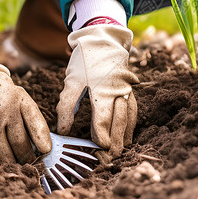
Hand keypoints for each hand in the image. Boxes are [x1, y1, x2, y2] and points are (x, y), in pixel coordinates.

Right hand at [0, 63, 51, 163]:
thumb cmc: (6, 97)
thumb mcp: (22, 99)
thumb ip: (33, 119)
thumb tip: (43, 146)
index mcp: (20, 102)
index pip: (35, 123)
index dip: (42, 140)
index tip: (46, 150)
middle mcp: (4, 113)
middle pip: (19, 143)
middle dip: (29, 157)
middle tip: (33, 162)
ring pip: (4, 153)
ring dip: (14, 163)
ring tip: (21, 165)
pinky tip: (5, 161)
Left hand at [56, 24, 138, 160]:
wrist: (103, 40)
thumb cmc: (85, 61)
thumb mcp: (71, 82)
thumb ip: (67, 107)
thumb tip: (64, 131)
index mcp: (103, 90)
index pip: (103, 118)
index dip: (101, 135)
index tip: (98, 149)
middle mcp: (119, 92)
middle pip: (119, 122)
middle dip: (114, 142)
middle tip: (108, 158)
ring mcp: (127, 91)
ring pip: (129, 119)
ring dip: (124, 137)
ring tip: (118, 151)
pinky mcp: (130, 90)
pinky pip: (134, 112)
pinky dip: (130, 126)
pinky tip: (126, 136)